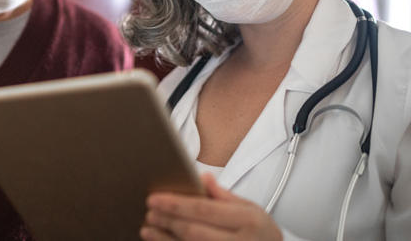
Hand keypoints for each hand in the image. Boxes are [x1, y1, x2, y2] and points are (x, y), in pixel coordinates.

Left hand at [141, 173, 282, 240]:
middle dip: (168, 221)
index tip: (155, 198)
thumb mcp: (251, 209)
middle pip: (194, 231)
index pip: (204, 210)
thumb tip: (202, 177)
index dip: (176, 204)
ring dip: (165, 239)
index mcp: (247, 220)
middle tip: (149, 211)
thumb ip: (224, 195)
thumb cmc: (262, 233)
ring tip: (148, 229)